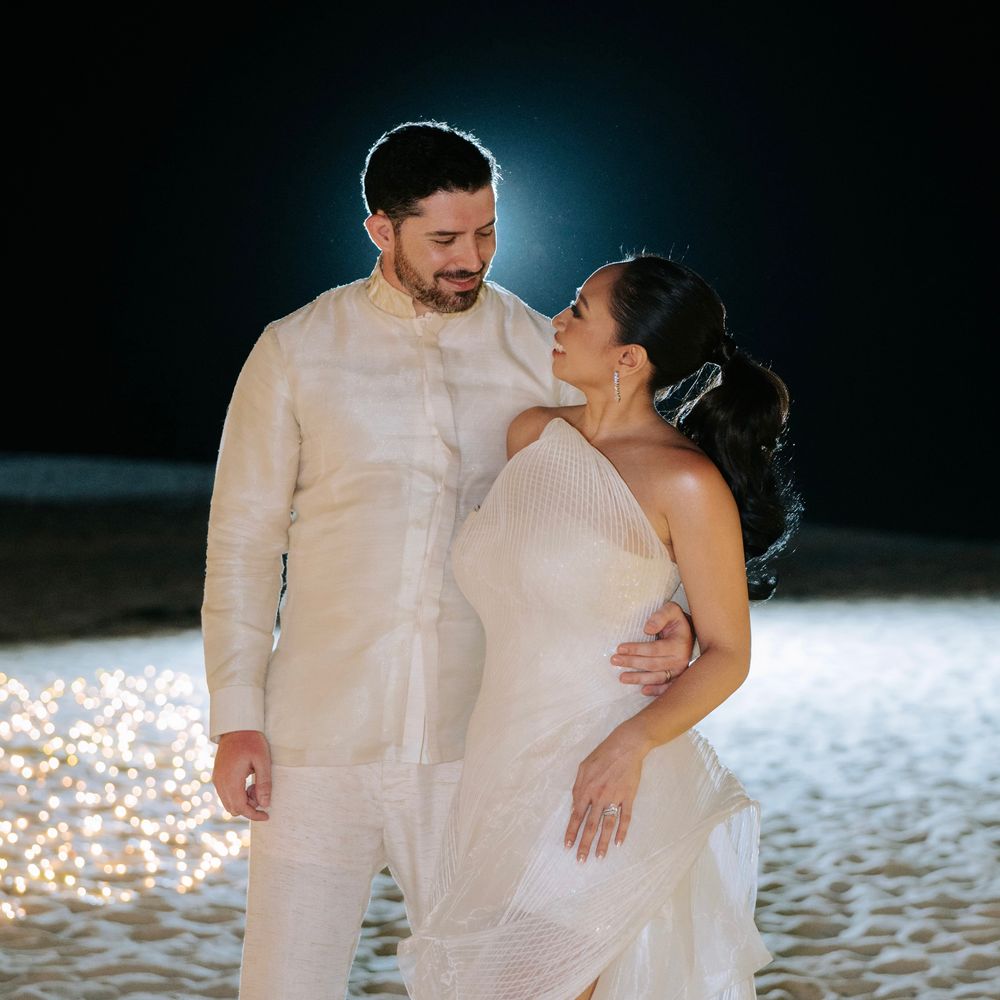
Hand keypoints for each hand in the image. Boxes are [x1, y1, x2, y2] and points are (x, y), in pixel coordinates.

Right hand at [212, 730, 272, 820]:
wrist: (236, 726)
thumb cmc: (251, 741)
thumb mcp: (263, 761)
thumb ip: (264, 783)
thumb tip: (265, 804)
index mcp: (231, 780)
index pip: (240, 808)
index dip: (254, 814)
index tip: (267, 816)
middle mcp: (220, 783)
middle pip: (233, 809)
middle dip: (249, 806)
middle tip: (261, 790)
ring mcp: (217, 779)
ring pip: (228, 802)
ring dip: (243, 800)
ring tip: (255, 783)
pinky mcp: (217, 776)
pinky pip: (225, 794)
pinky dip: (237, 794)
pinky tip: (247, 781)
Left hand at [564, 727, 648, 861]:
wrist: (626, 746)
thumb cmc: (603, 754)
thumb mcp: (583, 767)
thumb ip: (578, 787)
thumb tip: (575, 806)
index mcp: (586, 789)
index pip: (576, 816)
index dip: (571, 831)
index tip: (567, 846)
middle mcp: (599, 796)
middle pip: (591, 825)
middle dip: (585, 844)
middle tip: (580, 860)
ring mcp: (615, 798)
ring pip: (607, 826)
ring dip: (602, 843)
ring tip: (599, 857)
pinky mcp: (628, 798)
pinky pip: (625, 818)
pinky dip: (622, 831)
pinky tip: (618, 843)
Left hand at [614, 600, 695, 696]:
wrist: (688, 633)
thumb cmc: (676, 621)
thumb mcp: (671, 610)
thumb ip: (661, 615)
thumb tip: (648, 629)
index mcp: (679, 644)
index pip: (655, 649)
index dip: (637, 649)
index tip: (620, 648)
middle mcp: (681, 660)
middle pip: (653, 664)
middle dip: (632, 662)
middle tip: (614, 660)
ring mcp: (680, 671)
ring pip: (657, 677)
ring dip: (639, 679)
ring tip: (621, 677)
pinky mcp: (677, 678)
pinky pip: (666, 687)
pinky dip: (656, 691)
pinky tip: (643, 691)